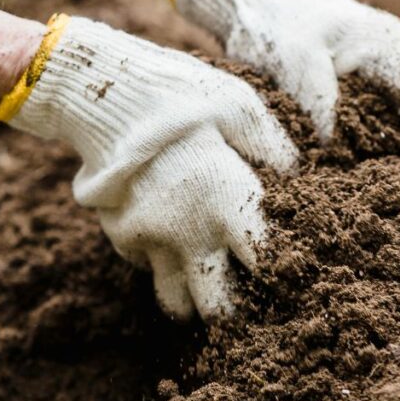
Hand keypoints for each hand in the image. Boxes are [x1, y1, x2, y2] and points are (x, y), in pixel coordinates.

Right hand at [0, 15, 297, 320]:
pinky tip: (167, 236)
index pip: (267, 262)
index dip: (282, 271)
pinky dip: (159, 261)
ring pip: (175, 300)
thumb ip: (272, 147)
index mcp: (229, 204)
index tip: (290, 270)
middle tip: (245, 295)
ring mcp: (150, 240)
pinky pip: (144, 266)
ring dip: (193, 298)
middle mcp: (191, 234)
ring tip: (206, 284)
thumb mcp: (240, 106)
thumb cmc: (180, 95)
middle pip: (218, 305)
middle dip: (234, 308)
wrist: (101, 92)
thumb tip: (298, 175)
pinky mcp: (120, 235)